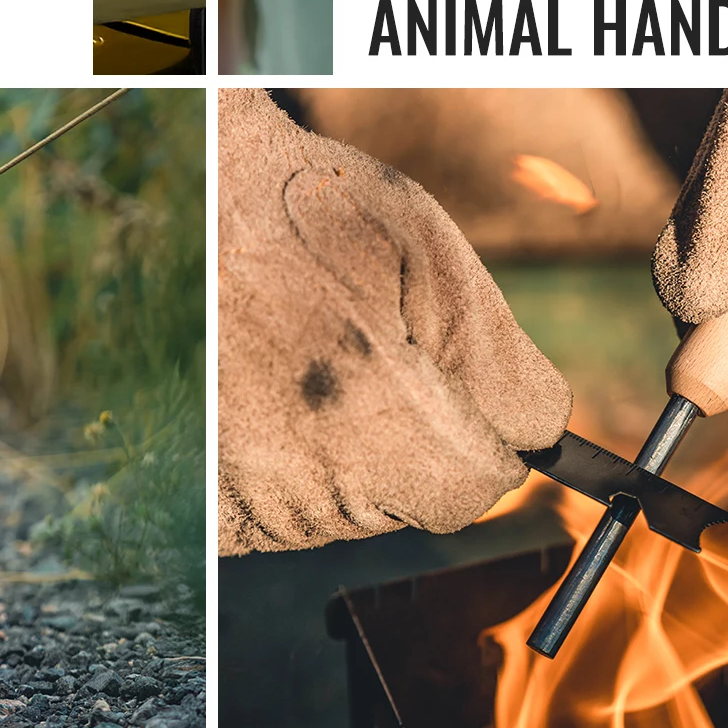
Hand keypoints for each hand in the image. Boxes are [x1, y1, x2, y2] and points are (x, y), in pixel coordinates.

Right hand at [218, 90, 571, 553]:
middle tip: (368, 354)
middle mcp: (300, 476)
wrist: (186, 202)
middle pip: (411, 505)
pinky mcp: (205, 511)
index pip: (472, 487)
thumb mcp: (426, 252)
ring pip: (347, 517)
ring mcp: (243, 500)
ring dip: (349, 459)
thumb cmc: (307, 212)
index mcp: (368, 410)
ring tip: (309, 366)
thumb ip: (500, 360)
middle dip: (414, 443)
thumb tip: (541, 436)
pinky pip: (280, 524)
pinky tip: (273, 403)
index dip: (483, 437)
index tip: (457, 390)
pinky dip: (290, 478)